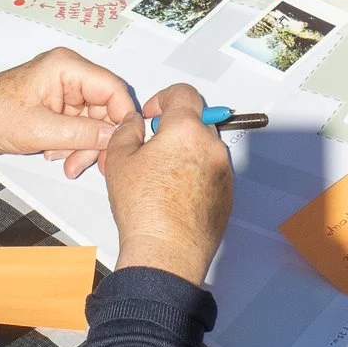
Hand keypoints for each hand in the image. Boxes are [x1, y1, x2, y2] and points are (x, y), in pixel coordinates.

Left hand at [0, 48, 137, 178]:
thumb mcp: (41, 130)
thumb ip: (82, 133)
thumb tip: (116, 137)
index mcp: (67, 67)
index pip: (113, 89)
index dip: (122, 118)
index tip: (122, 146)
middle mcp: (69, 74)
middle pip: (104, 108)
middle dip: (97, 140)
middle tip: (87, 166)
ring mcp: (62, 90)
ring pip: (92, 121)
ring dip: (82, 146)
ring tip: (65, 165)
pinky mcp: (55, 105)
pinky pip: (76, 126)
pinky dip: (71, 144)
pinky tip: (54, 155)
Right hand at [100, 84, 231, 285]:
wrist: (167, 253)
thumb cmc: (145, 210)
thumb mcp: (120, 161)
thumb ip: (127, 131)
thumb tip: (134, 123)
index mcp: (186, 130)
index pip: (183, 93)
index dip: (163, 98)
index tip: (152, 114)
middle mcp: (211, 146)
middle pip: (195, 121)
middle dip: (174, 129)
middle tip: (152, 148)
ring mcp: (223, 172)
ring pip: (204, 148)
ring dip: (185, 153)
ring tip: (160, 177)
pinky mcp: (227, 194)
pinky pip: (211, 173)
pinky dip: (195, 175)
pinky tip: (174, 195)